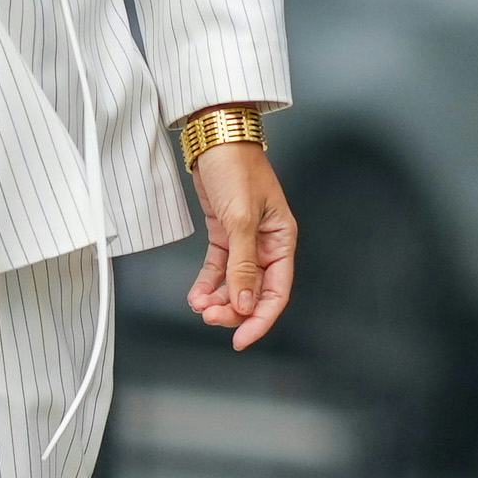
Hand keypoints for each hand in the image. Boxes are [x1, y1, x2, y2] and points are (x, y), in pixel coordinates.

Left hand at [185, 131, 296, 349]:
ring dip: (217, 299)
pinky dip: (207, 284)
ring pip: (234, 284)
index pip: (276, 292)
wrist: (214, 138)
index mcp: (281, 240)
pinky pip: (218, 269)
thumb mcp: (241, 219)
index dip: (260, 320)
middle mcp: (266, 244)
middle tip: (209, 318)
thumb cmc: (237, 168)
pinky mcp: (225, 234)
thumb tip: (246, 303)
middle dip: (232, 310)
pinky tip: (196, 295)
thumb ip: (243, 265)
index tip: (241, 339)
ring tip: (199, 305)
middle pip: (254, 292)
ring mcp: (245, 240)